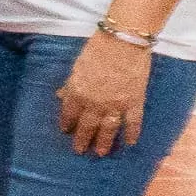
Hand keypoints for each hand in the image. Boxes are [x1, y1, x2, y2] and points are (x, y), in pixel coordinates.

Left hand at [54, 31, 156, 156]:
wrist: (123, 42)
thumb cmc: (97, 48)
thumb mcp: (77, 66)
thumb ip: (70, 84)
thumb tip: (60, 95)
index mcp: (77, 92)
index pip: (69, 113)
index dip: (67, 123)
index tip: (66, 131)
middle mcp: (94, 103)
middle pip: (87, 125)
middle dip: (82, 139)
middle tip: (80, 150)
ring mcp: (115, 105)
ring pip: (108, 129)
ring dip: (104, 142)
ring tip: (100, 153)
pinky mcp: (134, 102)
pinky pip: (133, 122)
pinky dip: (132, 133)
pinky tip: (130, 143)